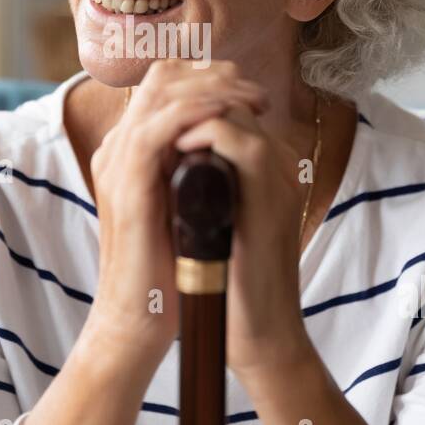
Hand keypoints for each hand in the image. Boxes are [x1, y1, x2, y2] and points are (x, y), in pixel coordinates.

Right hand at [86, 60, 269, 370]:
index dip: (209, 77)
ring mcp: (117, 163)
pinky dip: (196, 115)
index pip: (165, 85)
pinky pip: (159, 128)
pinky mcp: (126, 184)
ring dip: (216, 89)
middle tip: (258, 92)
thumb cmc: (168, 271)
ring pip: (163, 93)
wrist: (138, 320)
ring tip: (255, 101)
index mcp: (132, 151)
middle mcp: (119, 148)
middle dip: (217, 74)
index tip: (252, 91)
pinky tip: (229, 118)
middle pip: (162, 77)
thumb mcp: (188, 207)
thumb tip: (235, 144)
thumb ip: (199, 172)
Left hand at [172, 84, 315, 381]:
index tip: (147, 109)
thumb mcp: (205, 220)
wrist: (257, 333)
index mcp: (259, 166)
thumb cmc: (228, 284)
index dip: (183, 94)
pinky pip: (243, 144)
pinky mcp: (273, 198)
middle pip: (230, 92)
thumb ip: (193, 184)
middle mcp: (275, 163)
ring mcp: (277, 176)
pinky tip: (174, 148)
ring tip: (158, 126)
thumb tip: (157, 159)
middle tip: (148, 109)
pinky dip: (206, 135)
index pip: (223, 100)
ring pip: (237, 108)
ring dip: (191, 108)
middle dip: (183, 90)